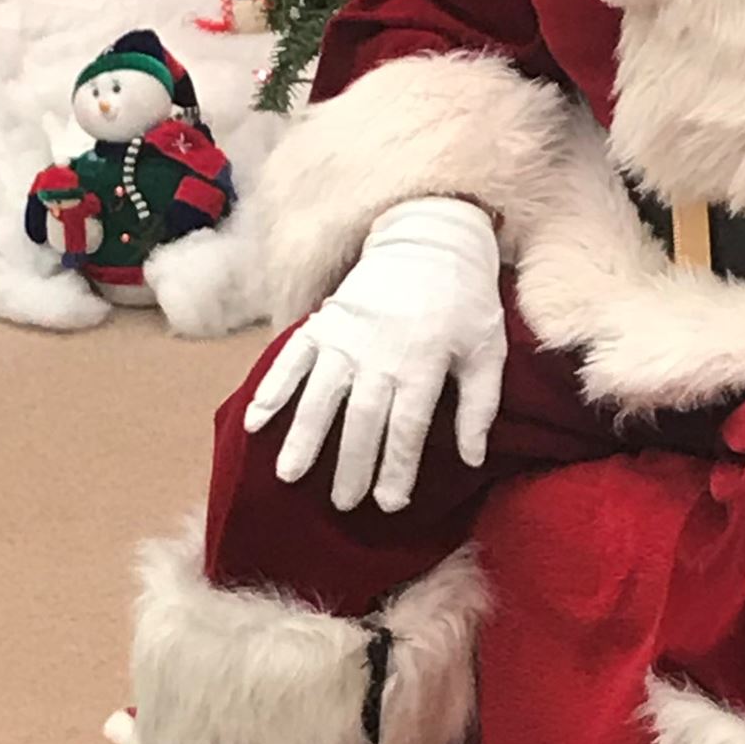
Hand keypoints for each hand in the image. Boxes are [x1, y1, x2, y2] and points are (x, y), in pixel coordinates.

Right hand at [244, 196, 504, 513]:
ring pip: (320, 393)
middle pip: (361, 417)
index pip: (407, 425)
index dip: (398, 467)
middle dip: (350, 464)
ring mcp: (346, 336)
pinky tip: (256, 422)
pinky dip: (272, 389)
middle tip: (342, 504)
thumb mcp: (488, 349)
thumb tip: (473, 459)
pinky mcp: (322, 322)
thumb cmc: (465, 302)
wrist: (430, 239)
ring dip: (304, 435)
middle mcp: (380, 352)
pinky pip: (291, 358)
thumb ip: (480, 405)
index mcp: (425, 361)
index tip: (390, 503)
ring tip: (289, 475)